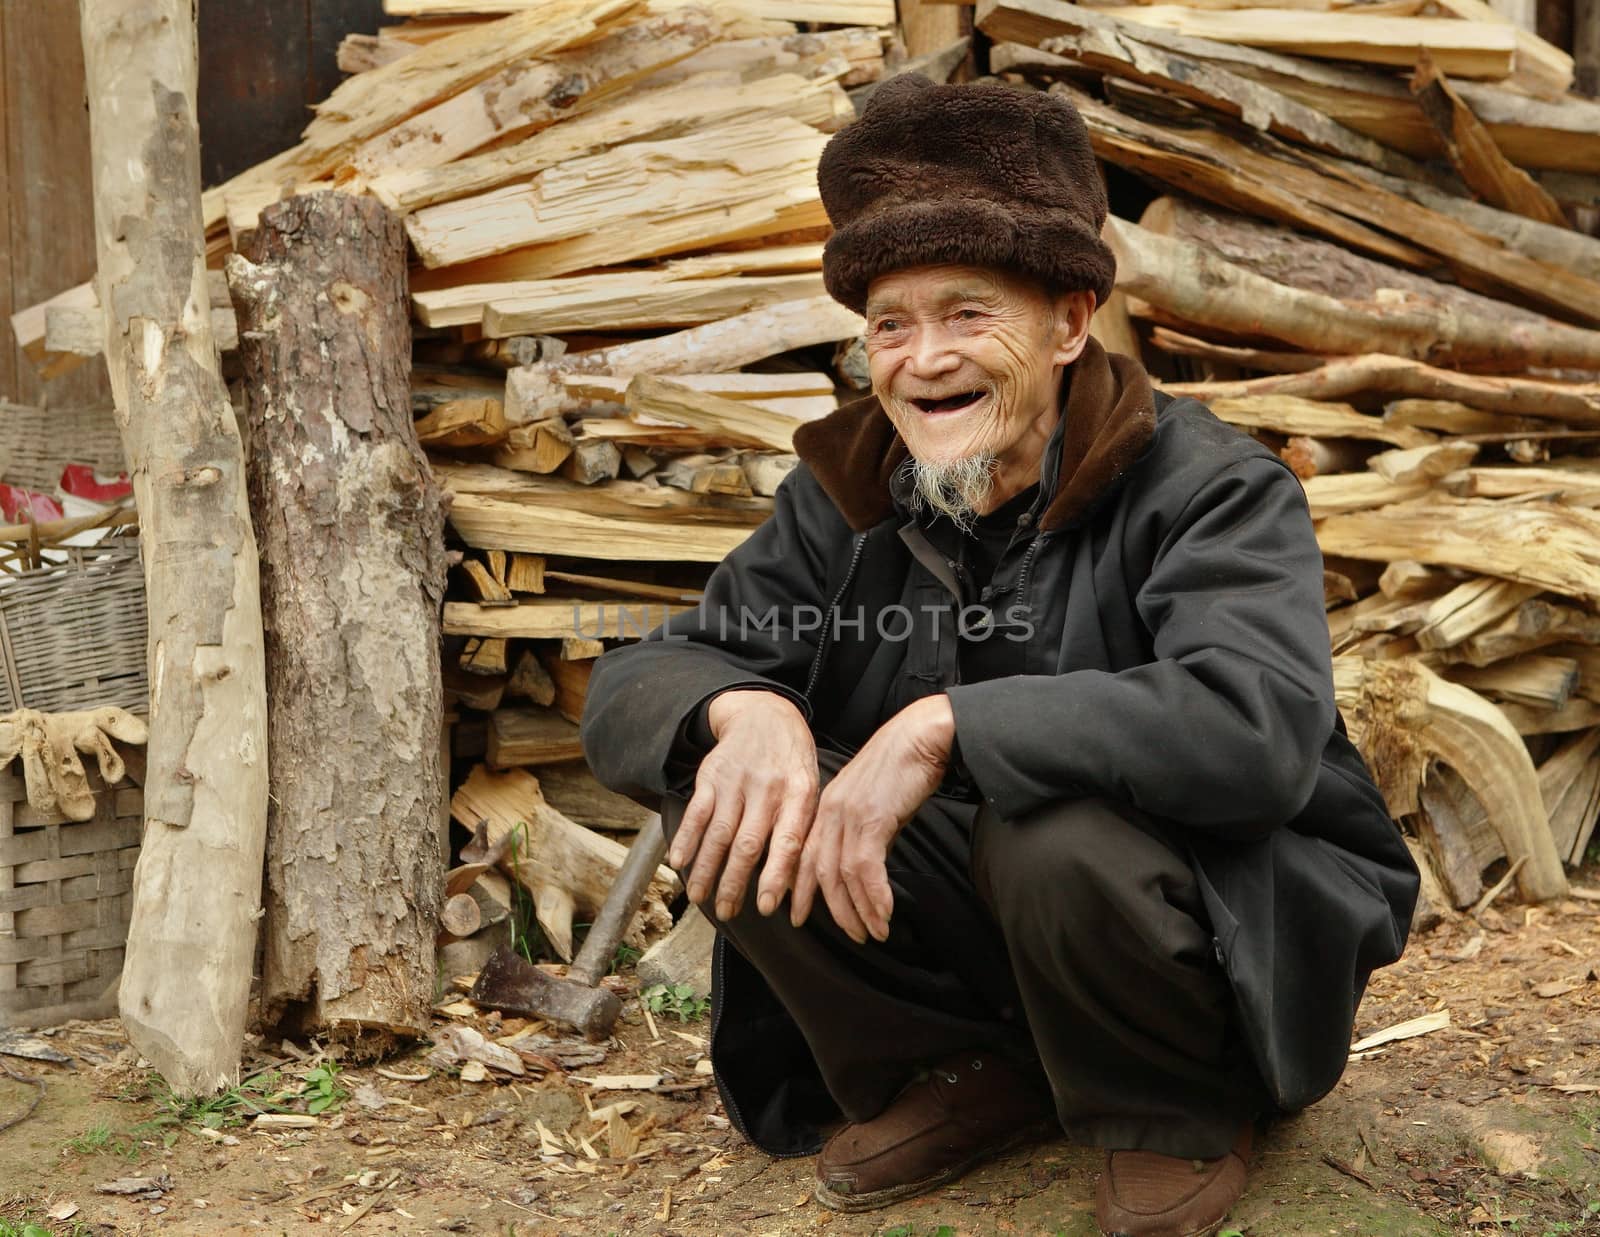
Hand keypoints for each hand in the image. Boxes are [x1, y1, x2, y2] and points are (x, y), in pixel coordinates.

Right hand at [670, 690, 818, 922]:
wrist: (766, 715)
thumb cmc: (794, 765)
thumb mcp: (812, 791)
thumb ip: (803, 832)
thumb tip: (796, 888)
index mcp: (799, 796)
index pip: (787, 843)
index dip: (775, 877)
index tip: (767, 908)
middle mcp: (767, 789)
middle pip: (747, 844)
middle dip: (734, 883)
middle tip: (727, 914)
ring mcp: (737, 782)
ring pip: (718, 833)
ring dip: (707, 869)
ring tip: (700, 898)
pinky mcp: (712, 776)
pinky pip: (697, 812)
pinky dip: (686, 838)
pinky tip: (679, 862)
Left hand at [791, 694, 954, 943]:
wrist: (923, 736)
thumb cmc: (904, 766)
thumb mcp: (875, 801)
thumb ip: (865, 830)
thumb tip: (869, 865)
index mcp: (826, 806)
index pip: (805, 855)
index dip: (801, 889)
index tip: (798, 916)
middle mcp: (830, 812)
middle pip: (820, 872)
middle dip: (833, 910)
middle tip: (852, 935)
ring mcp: (849, 815)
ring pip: (843, 876)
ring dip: (859, 910)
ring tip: (875, 933)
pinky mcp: (872, 818)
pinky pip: (867, 869)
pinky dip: (875, 896)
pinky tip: (886, 914)